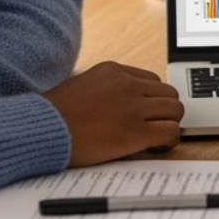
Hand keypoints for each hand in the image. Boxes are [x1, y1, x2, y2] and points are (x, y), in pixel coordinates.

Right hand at [43, 61, 183, 164]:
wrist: (43, 130)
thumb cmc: (54, 115)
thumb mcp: (82, 87)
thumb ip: (106, 90)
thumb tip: (120, 104)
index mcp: (114, 71)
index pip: (153, 81)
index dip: (153, 100)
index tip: (147, 113)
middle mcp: (127, 84)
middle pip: (169, 94)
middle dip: (165, 111)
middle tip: (155, 127)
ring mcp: (133, 107)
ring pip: (175, 111)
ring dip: (169, 124)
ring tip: (156, 138)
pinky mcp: (136, 131)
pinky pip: (171, 132)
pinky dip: (169, 141)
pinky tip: (156, 147)